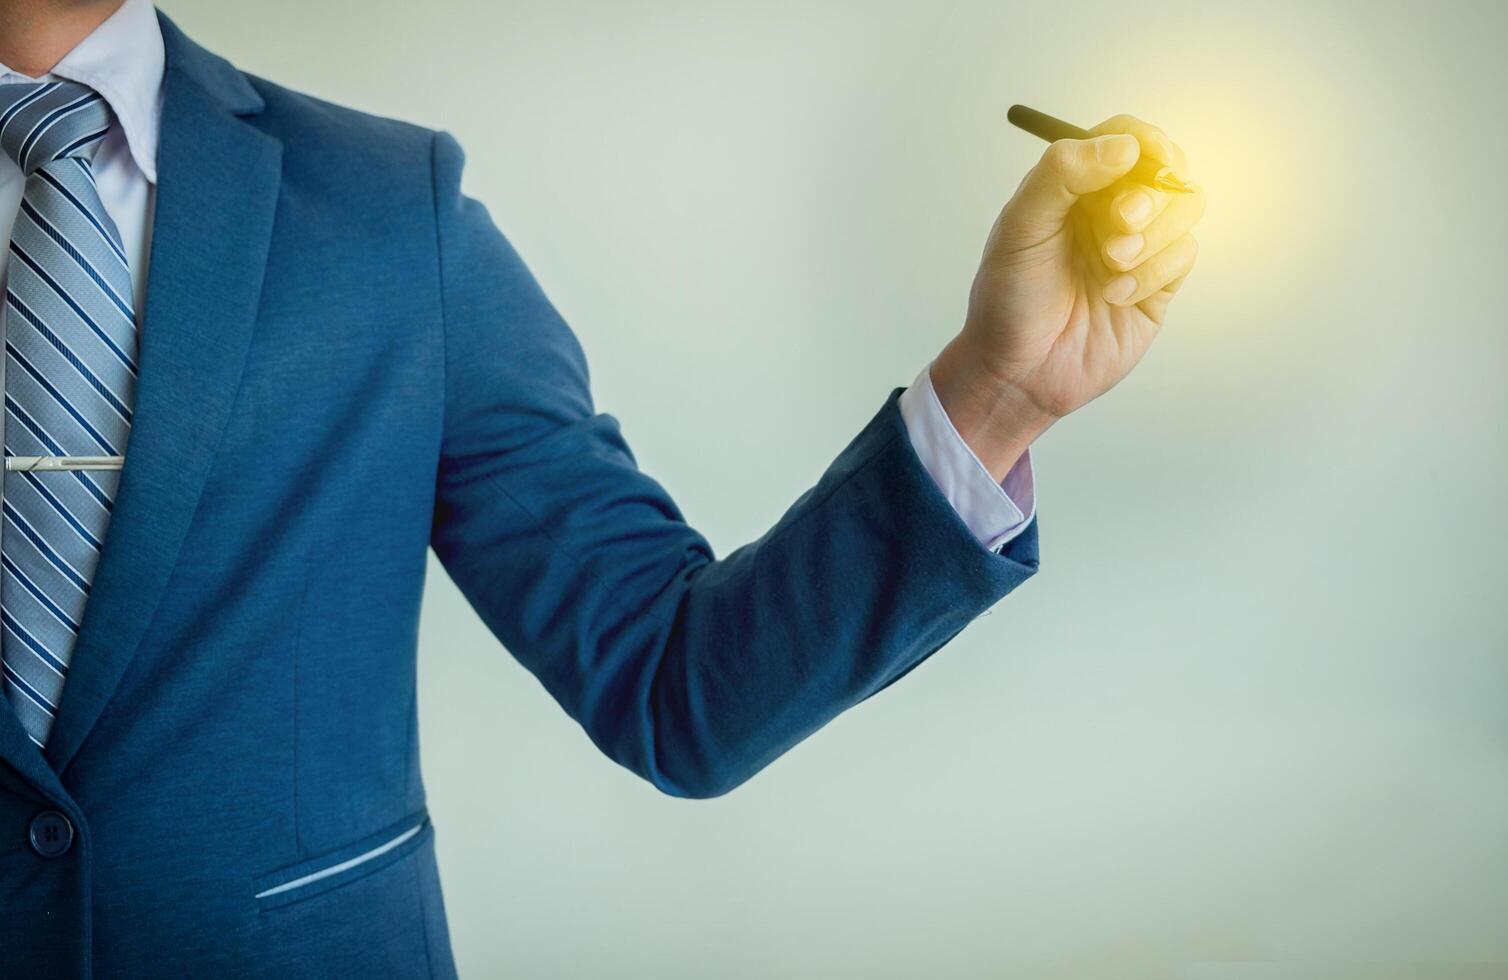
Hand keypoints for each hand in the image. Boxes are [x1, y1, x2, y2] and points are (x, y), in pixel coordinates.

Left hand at [929, 114, 1204, 479]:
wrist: (1018, 372)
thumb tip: (1122, 145)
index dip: (1142, 139)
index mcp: (1074, 189)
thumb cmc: (1008, 300)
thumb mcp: (1020, 229)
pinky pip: (1184, 254)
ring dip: (1153, 234)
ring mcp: (1138, 247)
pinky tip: (1115, 296)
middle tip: (1120, 221)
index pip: (1123, 140)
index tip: (1144, 153)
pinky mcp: (1157, 285)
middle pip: (1165, 170)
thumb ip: (1061, 176)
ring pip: (1185, 208)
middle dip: (1149, 193)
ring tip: (1112, 263)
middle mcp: (1110, 211)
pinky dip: (1153, 271)